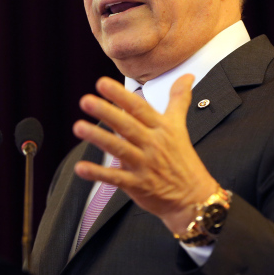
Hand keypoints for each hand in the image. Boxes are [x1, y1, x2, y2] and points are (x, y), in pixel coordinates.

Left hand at [73, 75, 217, 233]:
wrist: (194, 198)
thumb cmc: (184, 160)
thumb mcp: (181, 126)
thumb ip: (179, 99)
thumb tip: (186, 76)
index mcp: (161, 128)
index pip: (138, 108)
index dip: (120, 95)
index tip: (102, 83)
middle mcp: (152, 144)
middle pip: (127, 125)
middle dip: (106, 112)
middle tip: (86, 100)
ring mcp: (144, 165)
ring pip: (118, 149)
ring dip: (98, 138)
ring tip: (79, 127)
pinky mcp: (137, 185)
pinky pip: (115, 178)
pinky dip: (98, 174)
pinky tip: (81, 168)